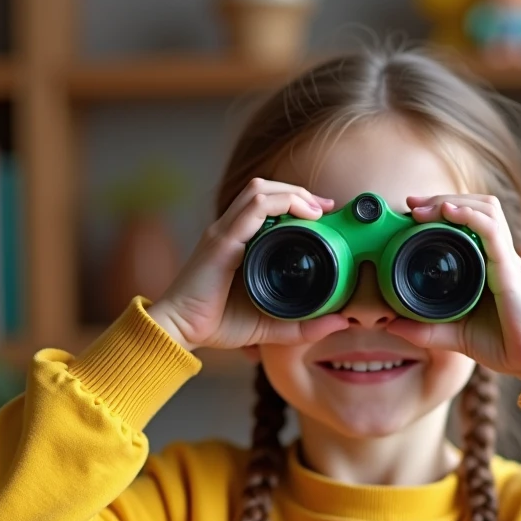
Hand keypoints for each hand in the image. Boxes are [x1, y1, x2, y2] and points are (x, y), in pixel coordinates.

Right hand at [148, 178, 350, 351]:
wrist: (179, 331)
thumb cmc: (216, 325)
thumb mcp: (271, 326)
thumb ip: (304, 325)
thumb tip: (341, 321)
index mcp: (236, 242)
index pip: (266, 205)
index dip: (296, 201)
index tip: (323, 214)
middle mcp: (228, 230)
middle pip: (263, 189)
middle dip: (297, 191)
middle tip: (325, 208)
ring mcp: (223, 233)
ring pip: (259, 191)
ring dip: (292, 193)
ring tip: (316, 209)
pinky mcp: (221, 242)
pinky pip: (253, 209)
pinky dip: (281, 203)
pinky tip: (304, 215)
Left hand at [387, 194, 520, 386]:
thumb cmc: (504, 345)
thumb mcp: (454, 336)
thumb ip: (425, 330)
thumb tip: (390, 324)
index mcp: (486, 264)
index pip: (467, 221)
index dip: (440, 209)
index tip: (410, 212)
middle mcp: (497, 256)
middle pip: (476, 206)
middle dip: (442, 198)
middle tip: (411, 203)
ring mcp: (505, 259)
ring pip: (485, 209)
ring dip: (453, 201)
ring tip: (424, 207)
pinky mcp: (509, 269)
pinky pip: (491, 230)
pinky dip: (470, 216)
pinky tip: (449, 212)